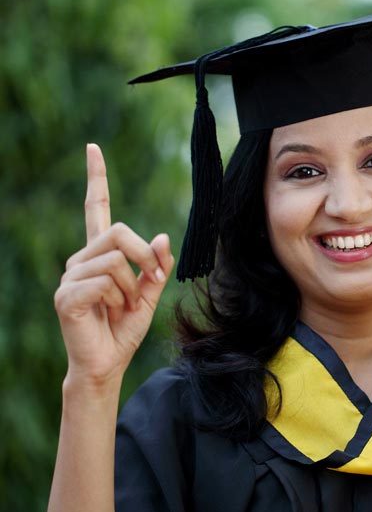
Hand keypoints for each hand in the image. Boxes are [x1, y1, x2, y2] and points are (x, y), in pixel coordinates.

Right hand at [54, 143, 174, 391]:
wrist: (108, 362)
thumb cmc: (124, 328)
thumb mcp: (150, 294)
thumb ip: (156, 266)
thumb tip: (164, 237)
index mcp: (100, 255)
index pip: (96, 209)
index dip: (96, 179)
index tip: (93, 148)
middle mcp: (81, 259)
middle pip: (121, 233)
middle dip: (145, 258)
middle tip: (148, 283)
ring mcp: (70, 276)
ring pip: (116, 260)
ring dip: (130, 288)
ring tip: (120, 307)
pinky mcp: (66, 295)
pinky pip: (105, 281)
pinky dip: (117, 299)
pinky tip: (108, 312)